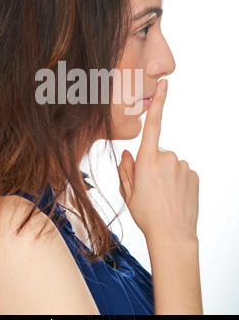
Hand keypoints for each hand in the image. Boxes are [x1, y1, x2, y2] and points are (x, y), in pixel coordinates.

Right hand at [118, 79, 198, 245]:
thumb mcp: (127, 192)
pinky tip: (173, 196)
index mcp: (147, 159)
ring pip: (169, 163)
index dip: (159, 102)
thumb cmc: (147, 215)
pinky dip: (176, 180)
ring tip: (162, 195)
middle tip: (149, 188)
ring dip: (165, 174)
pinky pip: (181, 172)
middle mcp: (167, 158)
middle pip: (155, 153)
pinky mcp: (193, 175)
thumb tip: (128, 152)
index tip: (165, 84)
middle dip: (151, 165)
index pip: (153, 123)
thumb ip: (125, 168)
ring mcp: (183, 166)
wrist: (173, 235)